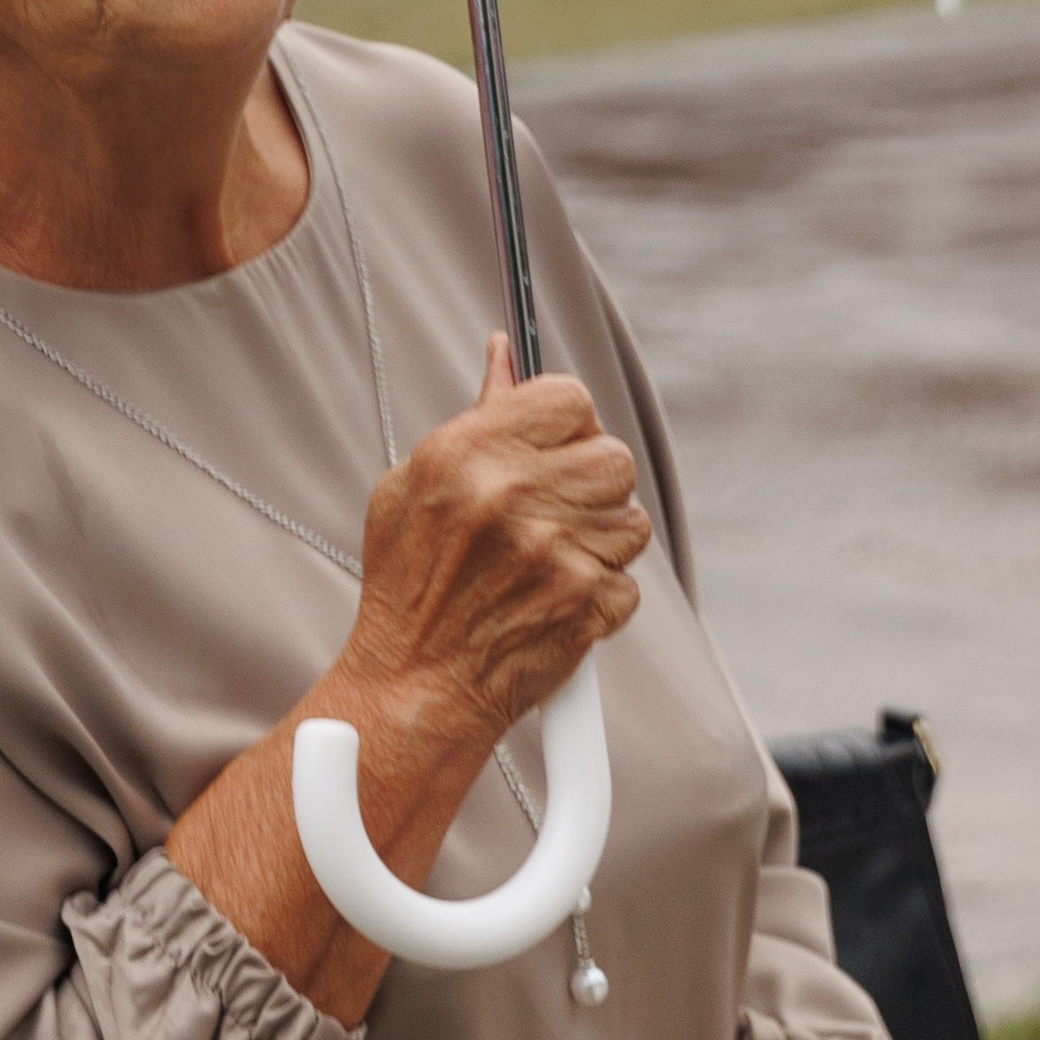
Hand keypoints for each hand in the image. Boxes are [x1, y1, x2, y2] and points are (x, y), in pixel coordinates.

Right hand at [340, 332, 651, 776]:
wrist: (416, 684)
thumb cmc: (409, 586)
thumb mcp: (414, 483)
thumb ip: (475, 416)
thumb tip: (505, 355)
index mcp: (467, 455)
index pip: (568, 397)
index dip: (567, 421)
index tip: (554, 442)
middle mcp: (513, 498)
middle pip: (611, 455)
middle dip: (590, 479)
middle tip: (554, 506)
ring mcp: (555, 554)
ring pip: (630, 519)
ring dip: (600, 537)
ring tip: (550, 557)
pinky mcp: (587, 605)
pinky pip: (627, 579)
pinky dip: (600, 591)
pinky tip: (555, 596)